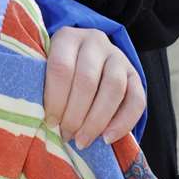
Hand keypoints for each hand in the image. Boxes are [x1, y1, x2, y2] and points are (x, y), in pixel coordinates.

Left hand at [43, 27, 144, 146]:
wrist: (84, 57)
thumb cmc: (56, 71)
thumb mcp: (44, 67)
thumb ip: (41, 85)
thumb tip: (40, 120)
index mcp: (67, 37)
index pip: (61, 67)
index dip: (56, 99)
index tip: (51, 123)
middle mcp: (95, 41)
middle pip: (87, 80)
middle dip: (75, 115)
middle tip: (67, 135)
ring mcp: (118, 56)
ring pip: (113, 88)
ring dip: (97, 121)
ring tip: (83, 141)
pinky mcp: (135, 74)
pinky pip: (137, 99)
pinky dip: (123, 122)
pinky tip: (107, 138)